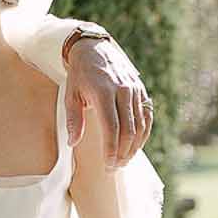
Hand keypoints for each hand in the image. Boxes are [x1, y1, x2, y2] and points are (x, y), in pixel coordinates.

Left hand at [63, 34, 153, 168]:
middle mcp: (123, 91)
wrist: (94, 49)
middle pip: (128, 129)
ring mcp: (135, 90)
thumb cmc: (79, 75)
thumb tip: (72, 143)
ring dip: (134, 146)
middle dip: (123, 153)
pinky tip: (136, 145)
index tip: (108, 165)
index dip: (112, 149)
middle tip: (115, 167)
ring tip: (124, 160)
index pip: (112, 128)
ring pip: (140, 125)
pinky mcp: (141, 90)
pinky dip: (144, 133)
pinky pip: (147, 116)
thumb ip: (74, 120)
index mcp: (104, 92)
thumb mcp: (70, 95)